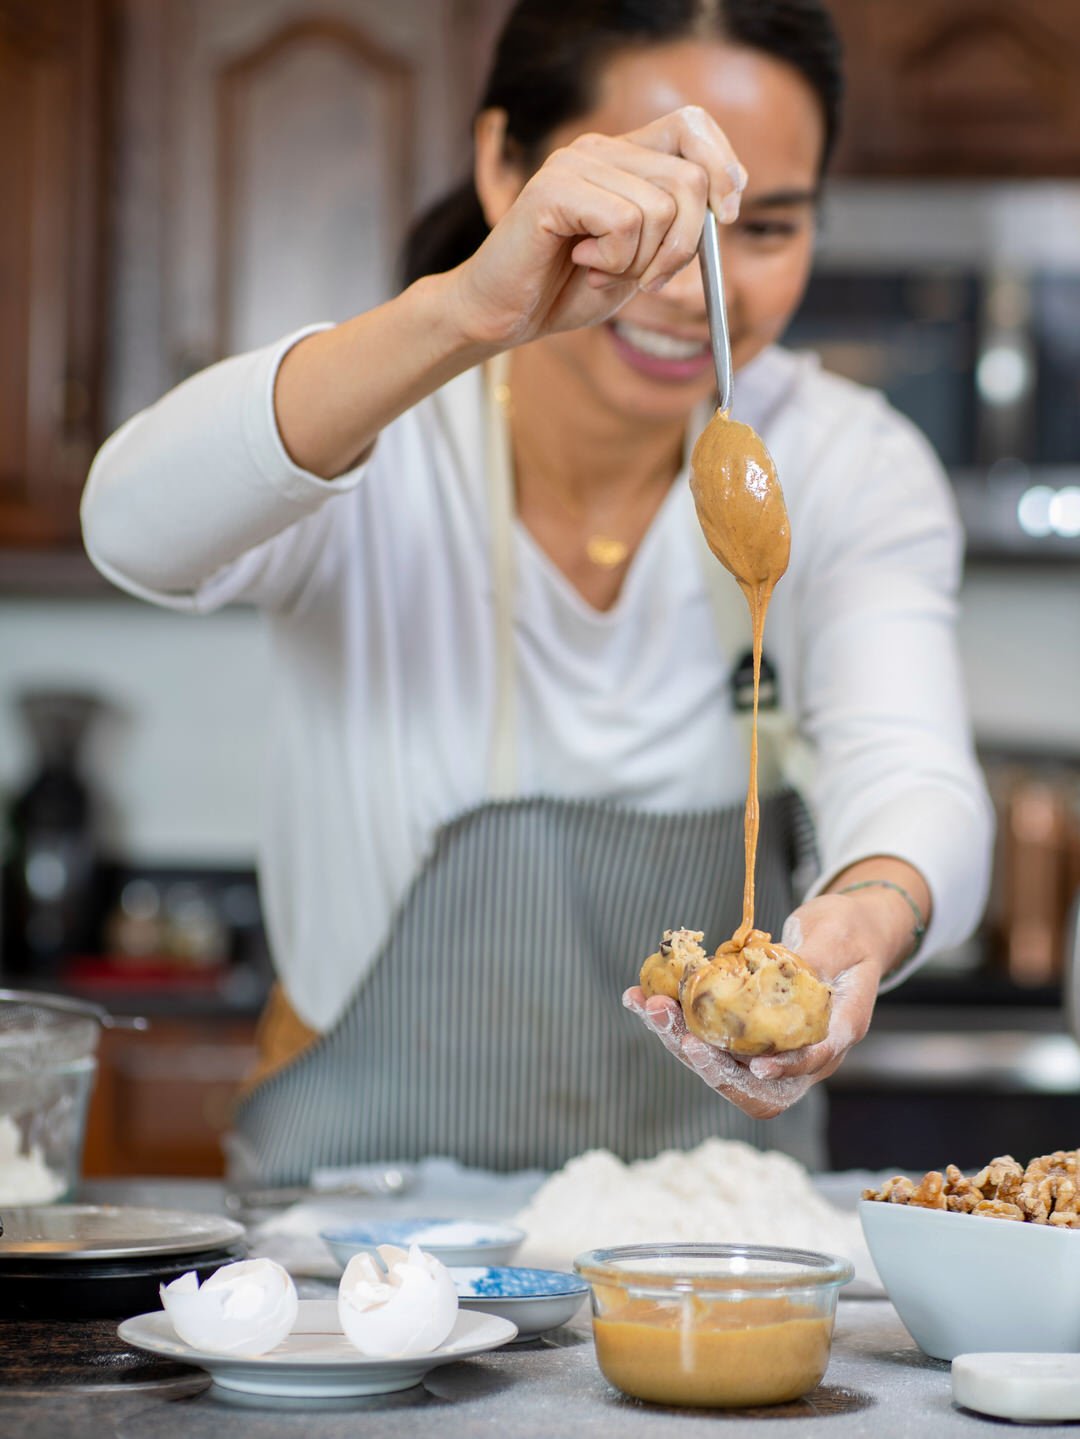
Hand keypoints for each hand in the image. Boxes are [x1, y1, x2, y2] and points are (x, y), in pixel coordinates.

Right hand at [450, 106, 746, 347]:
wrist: (504, 315)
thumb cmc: (567, 289)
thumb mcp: (640, 259)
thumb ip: (677, 228)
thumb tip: (727, 204)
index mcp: (622, 156)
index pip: (692, 124)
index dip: (722, 165)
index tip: (729, 213)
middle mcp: (599, 148)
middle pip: (689, 179)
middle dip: (684, 245)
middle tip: (648, 279)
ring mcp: (575, 163)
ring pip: (660, 208)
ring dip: (641, 261)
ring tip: (601, 270)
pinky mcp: (553, 189)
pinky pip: (623, 222)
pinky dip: (614, 260)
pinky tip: (581, 262)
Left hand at [623, 890, 897, 1117]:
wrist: (844, 931)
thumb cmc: (849, 931)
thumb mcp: (838, 936)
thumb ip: (815, 959)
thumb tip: (784, 974)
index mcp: (838, 1029)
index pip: (812, 1063)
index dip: (784, 1070)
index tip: (756, 1067)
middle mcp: (804, 1049)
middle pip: (756, 1080)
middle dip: (708, 1060)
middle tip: (671, 1023)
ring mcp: (772, 1045)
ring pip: (723, 1064)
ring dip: (679, 1039)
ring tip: (647, 1005)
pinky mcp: (745, 1032)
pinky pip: (708, 1037)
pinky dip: (675, 1020)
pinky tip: (642, 998)